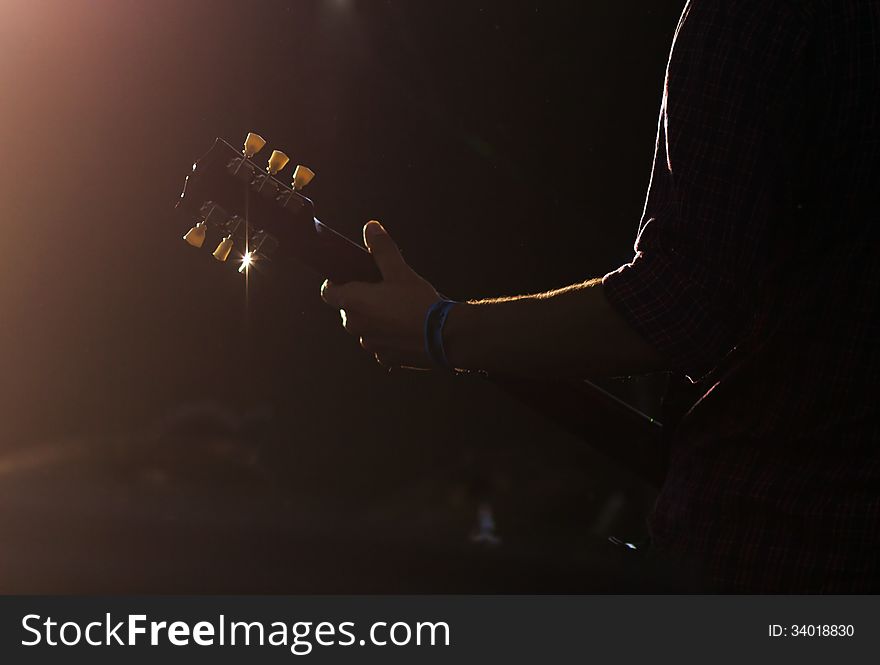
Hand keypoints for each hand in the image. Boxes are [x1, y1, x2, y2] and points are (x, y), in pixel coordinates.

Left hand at [320, 220, 440, 369]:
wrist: (444, 336)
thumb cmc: (418, 303)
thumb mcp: (399, 270)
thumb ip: (381, 248)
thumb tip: (370, 228)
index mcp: (353, 303)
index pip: (327, 293)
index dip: (334, 284)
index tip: (348, 278)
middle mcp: (356, 327)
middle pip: (348, 310)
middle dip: (361, 301)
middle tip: (382, 291)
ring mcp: (370, 345)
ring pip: (366, 329)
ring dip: (375, 320)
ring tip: (398, 310)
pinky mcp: (386, 358)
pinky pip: (381, 344)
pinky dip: (389, 337)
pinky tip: (407, 329)